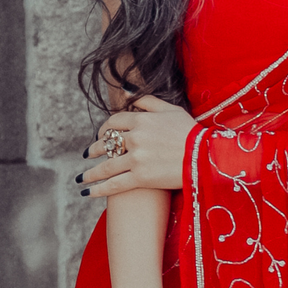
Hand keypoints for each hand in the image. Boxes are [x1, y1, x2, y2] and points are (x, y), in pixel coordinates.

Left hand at [78, 96, 196, 197]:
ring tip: (82, 178)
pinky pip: (114, 184)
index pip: (113, 123)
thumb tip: (129, 94)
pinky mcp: (141, 178)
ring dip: (91, 173)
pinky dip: (99, 189)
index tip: (99, 136)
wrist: (205, 156)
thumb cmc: (191, 132)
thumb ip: (148, 101)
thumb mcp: (171, 110)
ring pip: (106, 166)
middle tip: (87, 155)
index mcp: (140, 120)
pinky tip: (87, 193)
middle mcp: (134, 138)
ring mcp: (136, 159)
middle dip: (94, 150)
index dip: (103, 130)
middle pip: (106, 144)